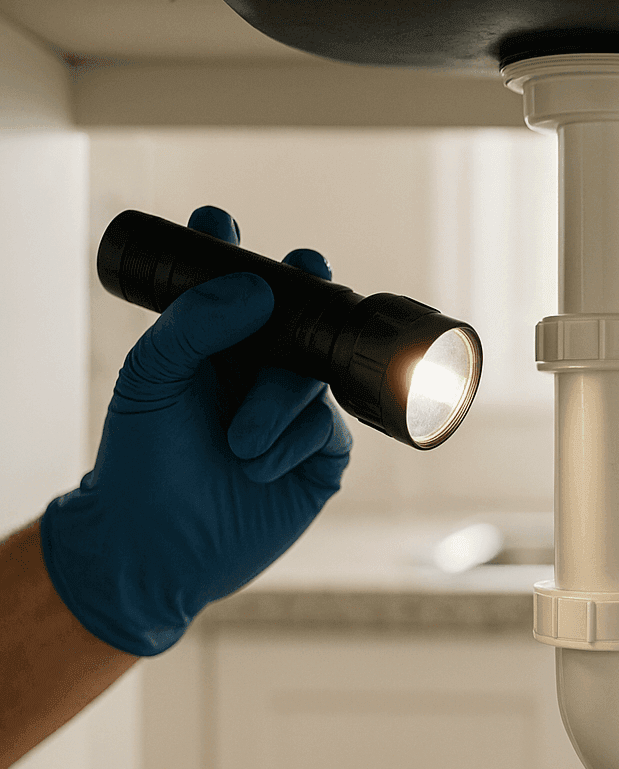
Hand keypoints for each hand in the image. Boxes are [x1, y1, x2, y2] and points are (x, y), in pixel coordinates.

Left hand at [40, 206, 350, 655]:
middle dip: (305, 286)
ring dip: (276, 404)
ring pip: (312, 376)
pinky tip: (259, 465)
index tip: (217, 222)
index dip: (229, 250)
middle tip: (306, 269)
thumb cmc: (141, 463)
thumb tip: (257, 287)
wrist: (157, 547)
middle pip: (298, 313)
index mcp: (213, 345)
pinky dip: (293, 442)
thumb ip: (193, 324)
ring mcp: (294, 411)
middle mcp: (258, 370)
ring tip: (238, 443)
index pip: (229, 285)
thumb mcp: (151, 380)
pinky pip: (327, 427)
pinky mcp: (321, 456)